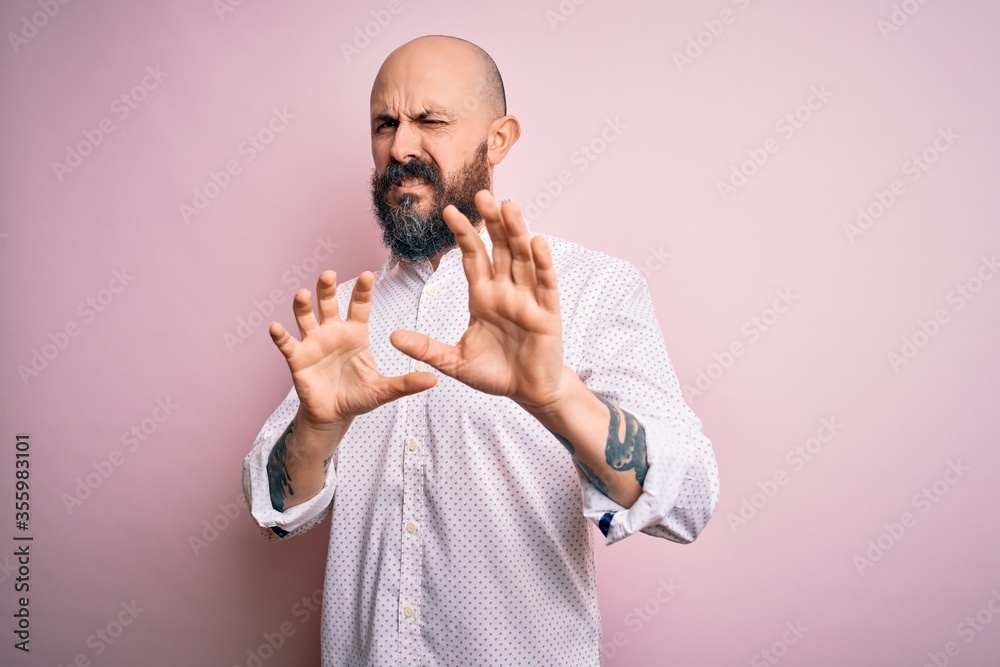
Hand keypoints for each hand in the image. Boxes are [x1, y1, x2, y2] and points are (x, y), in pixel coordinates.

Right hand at [269, 270, 437, 430]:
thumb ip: (406, 384)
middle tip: (329, 274)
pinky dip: (280, 335)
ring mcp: (313, 343)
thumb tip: (433, 380)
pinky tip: (275, 327)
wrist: (334, 415)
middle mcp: (333, 332)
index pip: (360, 306)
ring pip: (306, 318)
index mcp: (355, 334)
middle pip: (329, 304)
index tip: (368, 274)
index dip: (362, 290)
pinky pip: (287, 344)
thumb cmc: (358, 396)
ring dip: (303, 306)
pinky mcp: (297, 358)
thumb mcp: (384, 390)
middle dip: (328, 289)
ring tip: (302, 294)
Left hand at [390, 190, 568, 410]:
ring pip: (522, 258)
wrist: (528, 393)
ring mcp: (528, 299)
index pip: (472, 257)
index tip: (448, 210)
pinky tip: (537, 242)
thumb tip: (392, 337)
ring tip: (509, 207)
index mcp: (483, 296)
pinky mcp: (548, 313)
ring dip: (517, 232)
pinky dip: (543, 264)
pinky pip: (546, 284)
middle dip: (491, 222)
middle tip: (482, 194)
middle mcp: (506, 291)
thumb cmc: (495, 374)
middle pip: (499, 249)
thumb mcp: (454, 362)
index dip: (463, 233)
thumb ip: (426, 348)